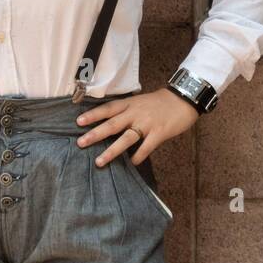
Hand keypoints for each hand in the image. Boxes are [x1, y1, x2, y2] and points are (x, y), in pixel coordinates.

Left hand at [74, 87, 200, 167]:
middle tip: (80, 143)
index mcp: (130, 104)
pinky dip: (138, 155)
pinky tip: (132, 163)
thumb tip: (111, 124)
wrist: (184, 99)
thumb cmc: (161, 102)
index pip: (108, 109)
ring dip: (111, 150)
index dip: (93, 115)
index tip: (78, 122)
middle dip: (95, 134)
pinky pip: (146, 147)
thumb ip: (127, 111)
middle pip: (112, 124)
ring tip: (99, 161)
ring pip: (126, 138)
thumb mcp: (141, 101)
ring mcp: (147, 123)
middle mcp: (136, 113)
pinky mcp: (159, 132)